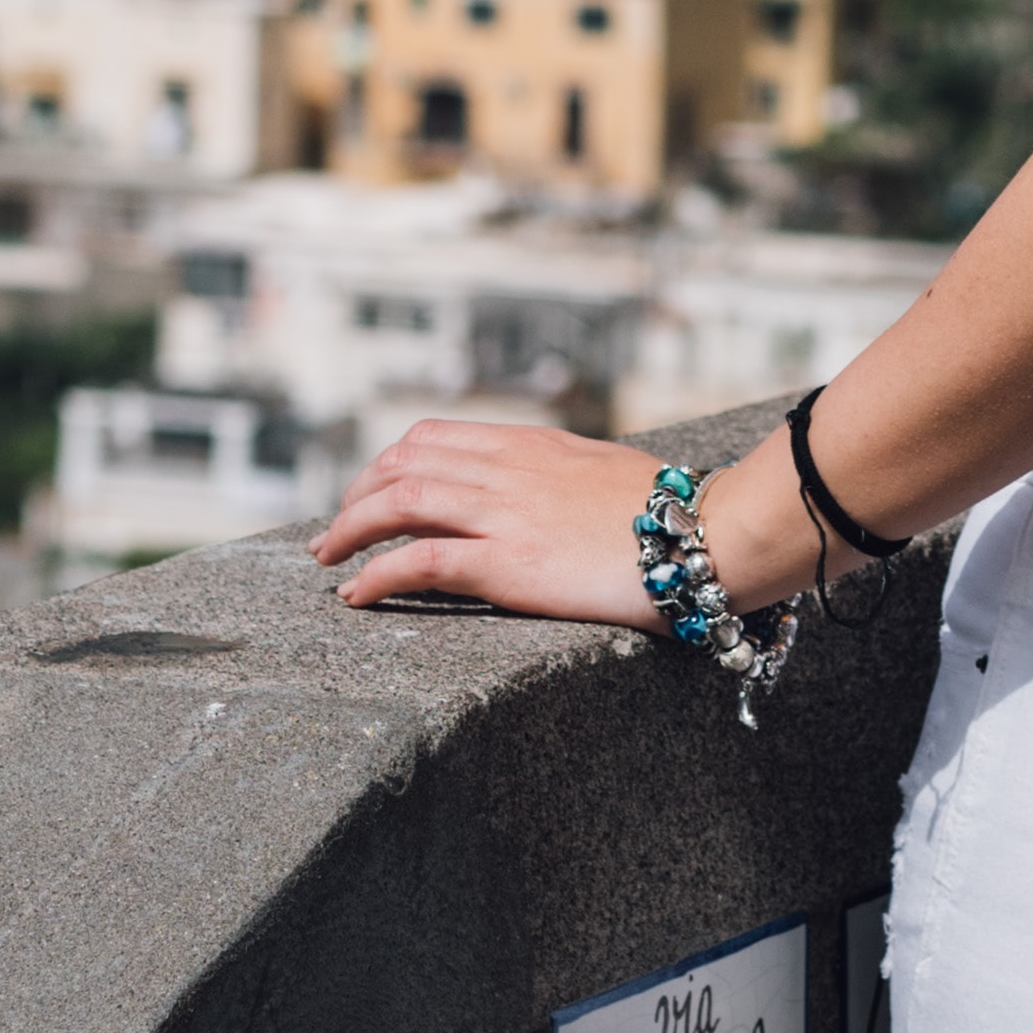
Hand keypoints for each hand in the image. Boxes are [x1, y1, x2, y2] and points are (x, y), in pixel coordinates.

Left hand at [312, 420, 680, 624]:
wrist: (707, 533)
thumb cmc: (671, 510)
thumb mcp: (605, 469)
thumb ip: (563, 472)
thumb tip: (549, 485)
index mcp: (529, 444)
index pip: (433, 437)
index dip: (388, 464)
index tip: (370, 492)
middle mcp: (506, 468)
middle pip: (402, 463)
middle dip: (356, 495)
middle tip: (334, 532)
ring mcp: (504, 513)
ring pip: (399, 503)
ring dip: (349, 530)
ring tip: (326, 560)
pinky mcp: (508, 562)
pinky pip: (421, 561)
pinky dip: (377, 575)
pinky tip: (356, 595)